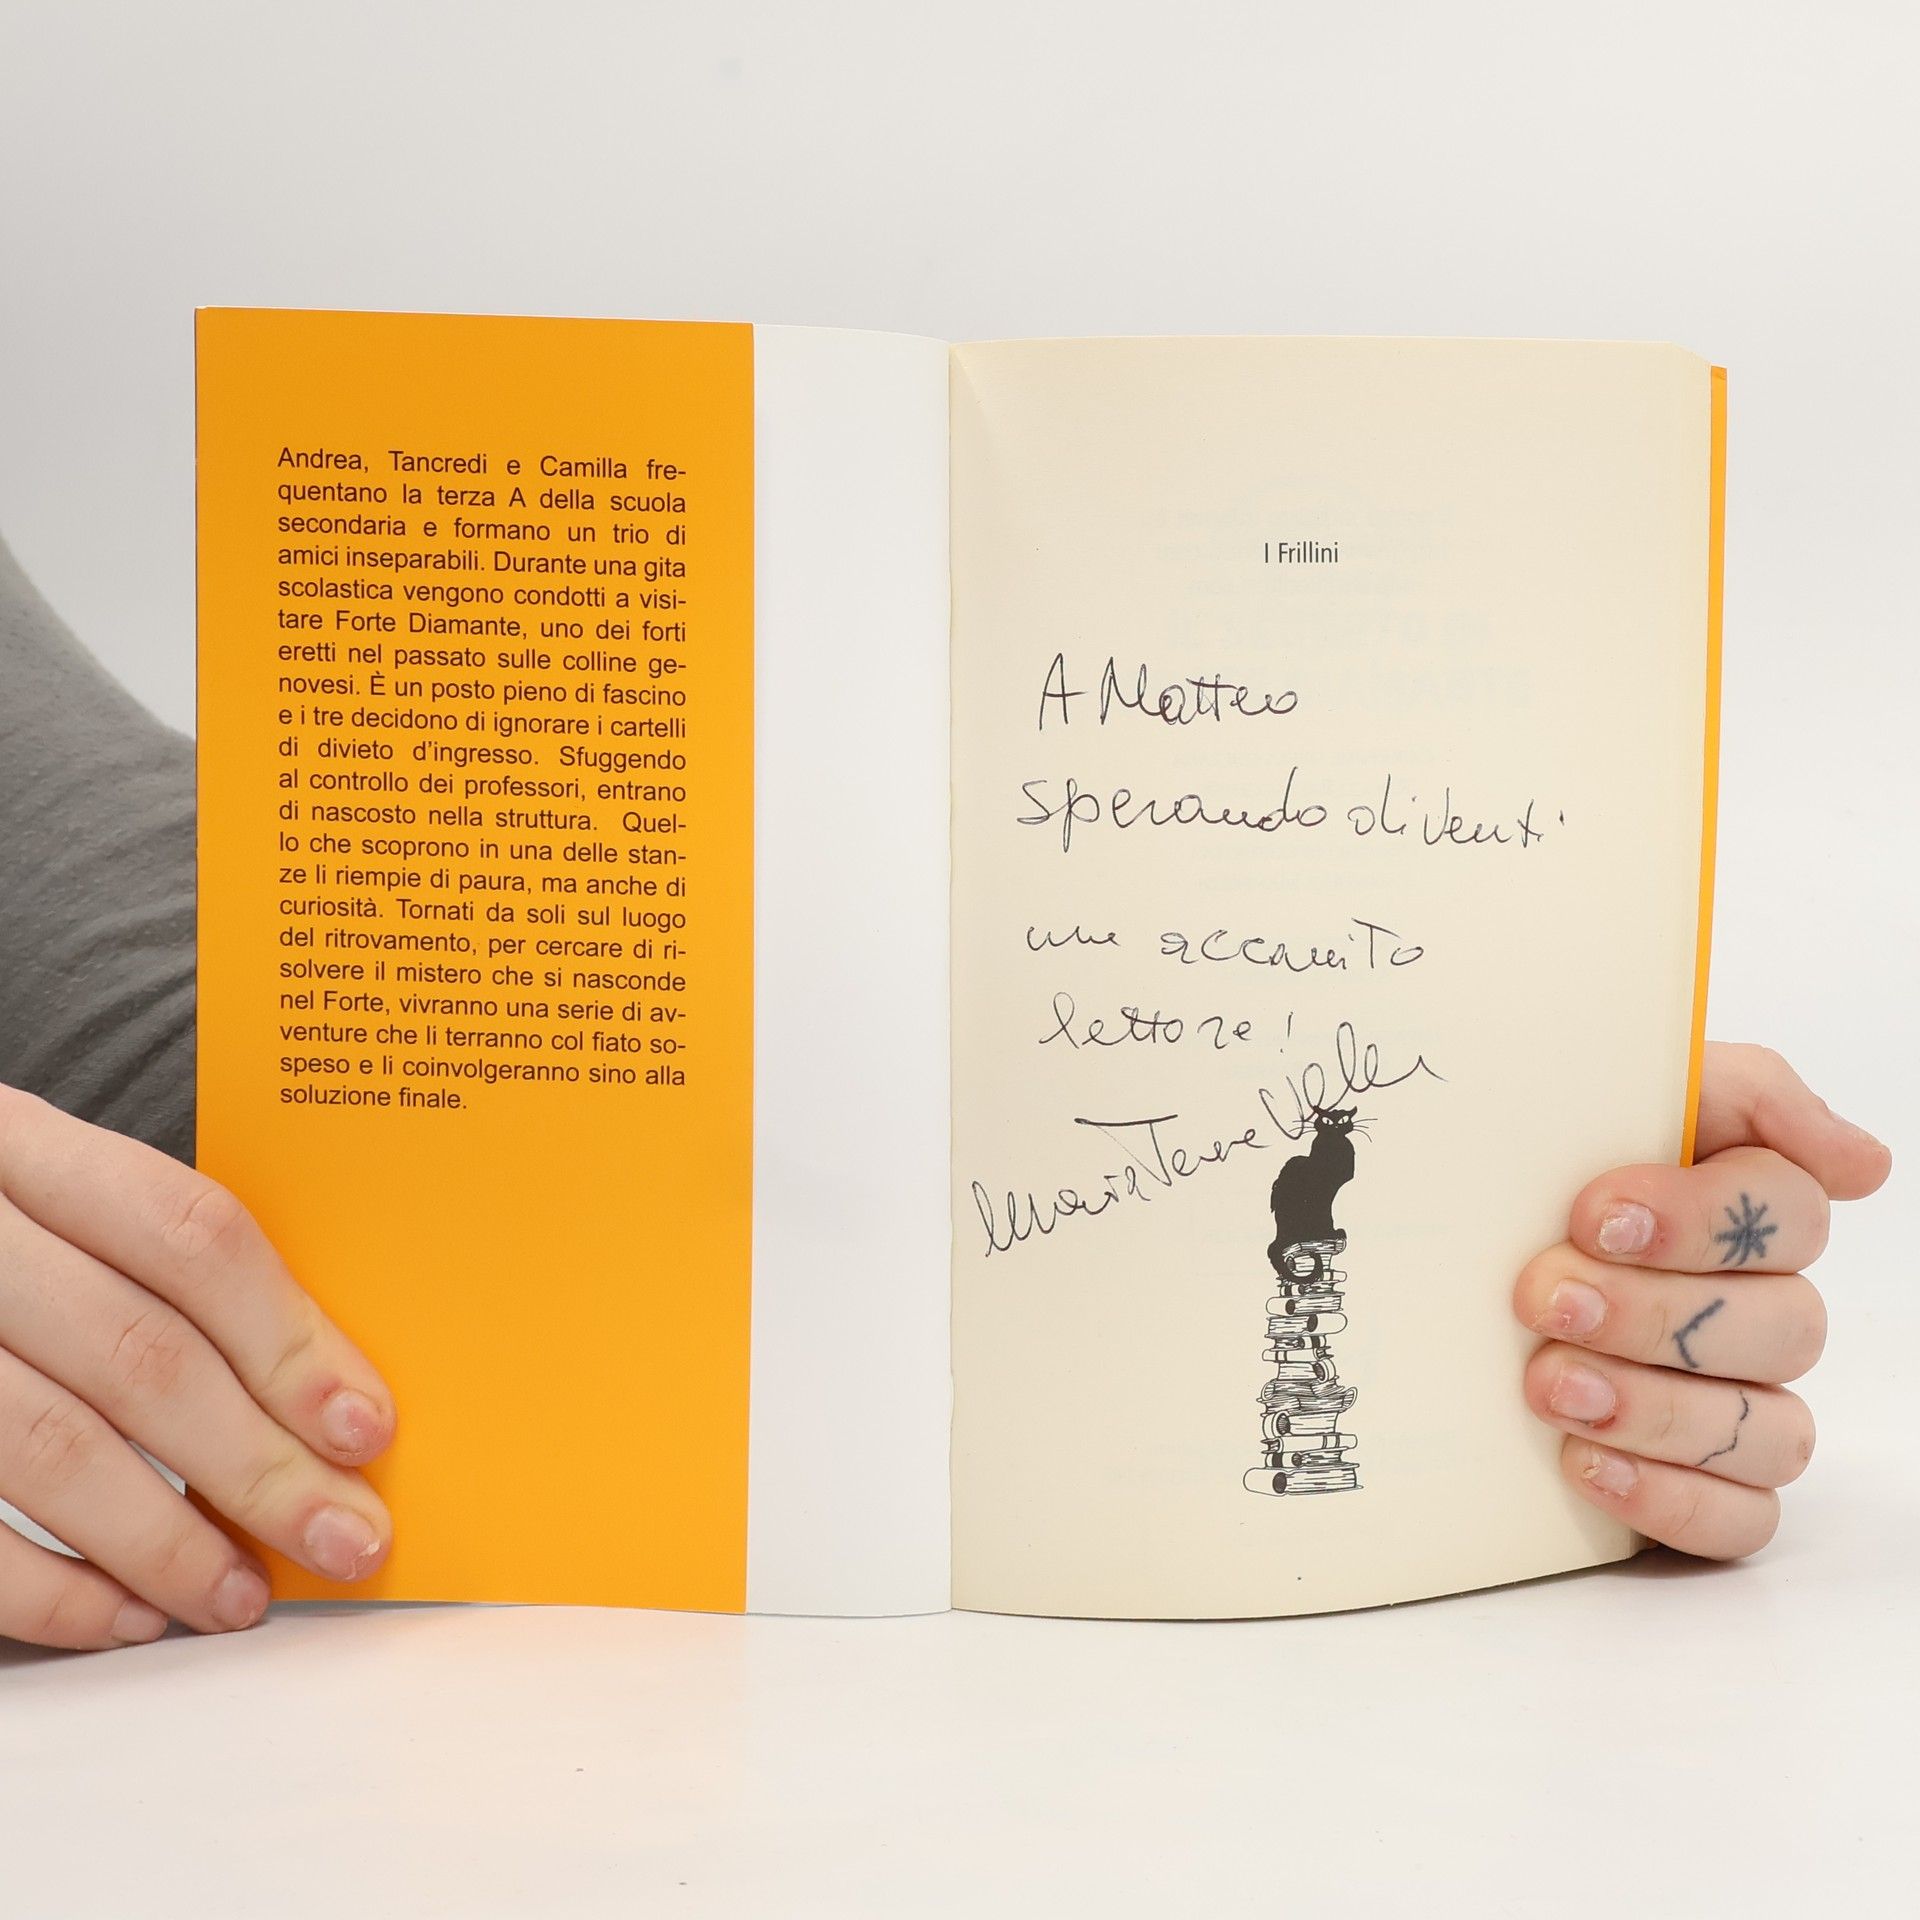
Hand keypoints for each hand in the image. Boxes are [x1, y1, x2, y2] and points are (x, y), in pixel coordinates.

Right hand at [0, 1085, 394, 1648]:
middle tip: (345, 1538)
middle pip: (139, 1353)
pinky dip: (48, 1590)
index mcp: (20, 1145)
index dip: (288, 1336)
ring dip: (166, 1540)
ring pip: (52, 1446)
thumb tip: (317, 1389)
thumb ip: (150, 1263)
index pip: (188, 1233)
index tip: (366, 1426)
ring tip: (241, 1596)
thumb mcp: (44, 1194)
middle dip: (258, 1464)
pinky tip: (125, 1616)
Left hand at [1513, 1043, 1890, 1558]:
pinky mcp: (1703, 1485)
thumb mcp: (1606, 1089)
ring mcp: (1740, 1401)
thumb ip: (1743, 1095)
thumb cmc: (1534, 1163)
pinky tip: (1585, 1463)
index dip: (1698, 1219)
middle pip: (1783, 1327)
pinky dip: (1669, 1497)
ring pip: (1768, 1429)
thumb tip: (1865, 1167)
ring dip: (1656, 1410)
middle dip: (1656, 1317)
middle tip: (1545, 1301)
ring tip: (1548, 1385)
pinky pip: (1740, 1520)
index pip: (1789, 1213)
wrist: (1438, 1241)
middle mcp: (1761, 1308)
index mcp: (1746, 1209)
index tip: (1592, 1215)